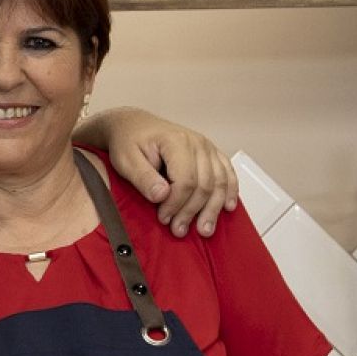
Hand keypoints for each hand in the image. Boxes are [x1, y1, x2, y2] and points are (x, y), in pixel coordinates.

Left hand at [96, 108, 239, 237]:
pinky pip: (228, 173)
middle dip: (192, 211)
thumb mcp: (126, 160)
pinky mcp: (211, 153)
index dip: (176, 204)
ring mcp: (207, 148)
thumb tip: (161, 195)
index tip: (163, 218)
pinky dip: (230, 191)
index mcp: (176, 141)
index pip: (186, 180)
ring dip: (213, 209)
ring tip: (204, 229)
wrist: (134, 125)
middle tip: (179, 230)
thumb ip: (143, 178)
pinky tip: (228, 207)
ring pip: (220, 182)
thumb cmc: (129, 141)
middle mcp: (197, 143)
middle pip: (205, 184)